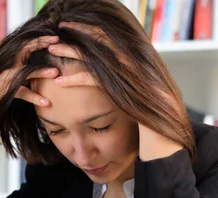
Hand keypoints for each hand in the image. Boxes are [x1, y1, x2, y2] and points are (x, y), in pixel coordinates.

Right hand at [0, 35, 60, 106]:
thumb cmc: (4, 87)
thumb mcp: (17, 76)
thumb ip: (29, 70)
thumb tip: (50, 69)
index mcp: (13, 59)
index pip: (27, 45)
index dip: (41, 40)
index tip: (56, 37)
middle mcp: (10, 64)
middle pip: (26, 50)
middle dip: (41, 44)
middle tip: (58, 41)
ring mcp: (7, 76)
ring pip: (26, 72)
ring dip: (41, 72)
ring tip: (55, 72)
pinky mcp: (6, 90)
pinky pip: (22, 93)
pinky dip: (35, 98)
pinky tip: (46, 102)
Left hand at [48, 30, 181, 161]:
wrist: (165, 147)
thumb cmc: (151, 127)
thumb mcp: (140, 99)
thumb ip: (129, 84)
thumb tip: (117, 73)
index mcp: (141, 62)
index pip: (112, 37)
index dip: (90, 30)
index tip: (71, 31)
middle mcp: (139, 65)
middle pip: (103, 39)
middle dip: (77, 34)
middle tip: (55, 36)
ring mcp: (135, 77)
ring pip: (97, 56)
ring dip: (71, 51)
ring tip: (51, 50)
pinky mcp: (127, 92)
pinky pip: (96, 79)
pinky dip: (76, 79)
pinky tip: (60, 83)